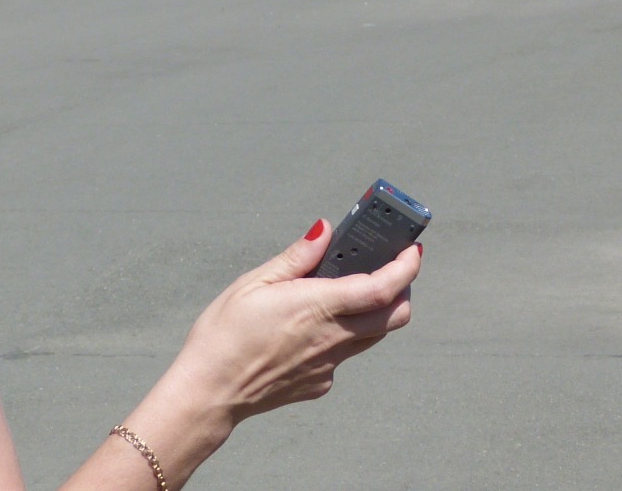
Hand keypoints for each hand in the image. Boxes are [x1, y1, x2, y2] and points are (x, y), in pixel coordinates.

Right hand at [164, 219, 421, 428]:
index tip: (413, 250)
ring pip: (373, 336)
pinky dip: (342, 335)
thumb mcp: (253, 283)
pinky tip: (311, 327)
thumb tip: (325, 230)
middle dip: (403, 289)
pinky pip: (344, 355)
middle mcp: (332, 339)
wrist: (208, 393)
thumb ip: (296, 257)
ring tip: (353, 291)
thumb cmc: (223, 335)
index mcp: (318, 307)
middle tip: (391, 268)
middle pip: (395, 316)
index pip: (382, 288)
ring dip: (376, 312)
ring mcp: (329, 365)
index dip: (406, 267)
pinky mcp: (319, 383)